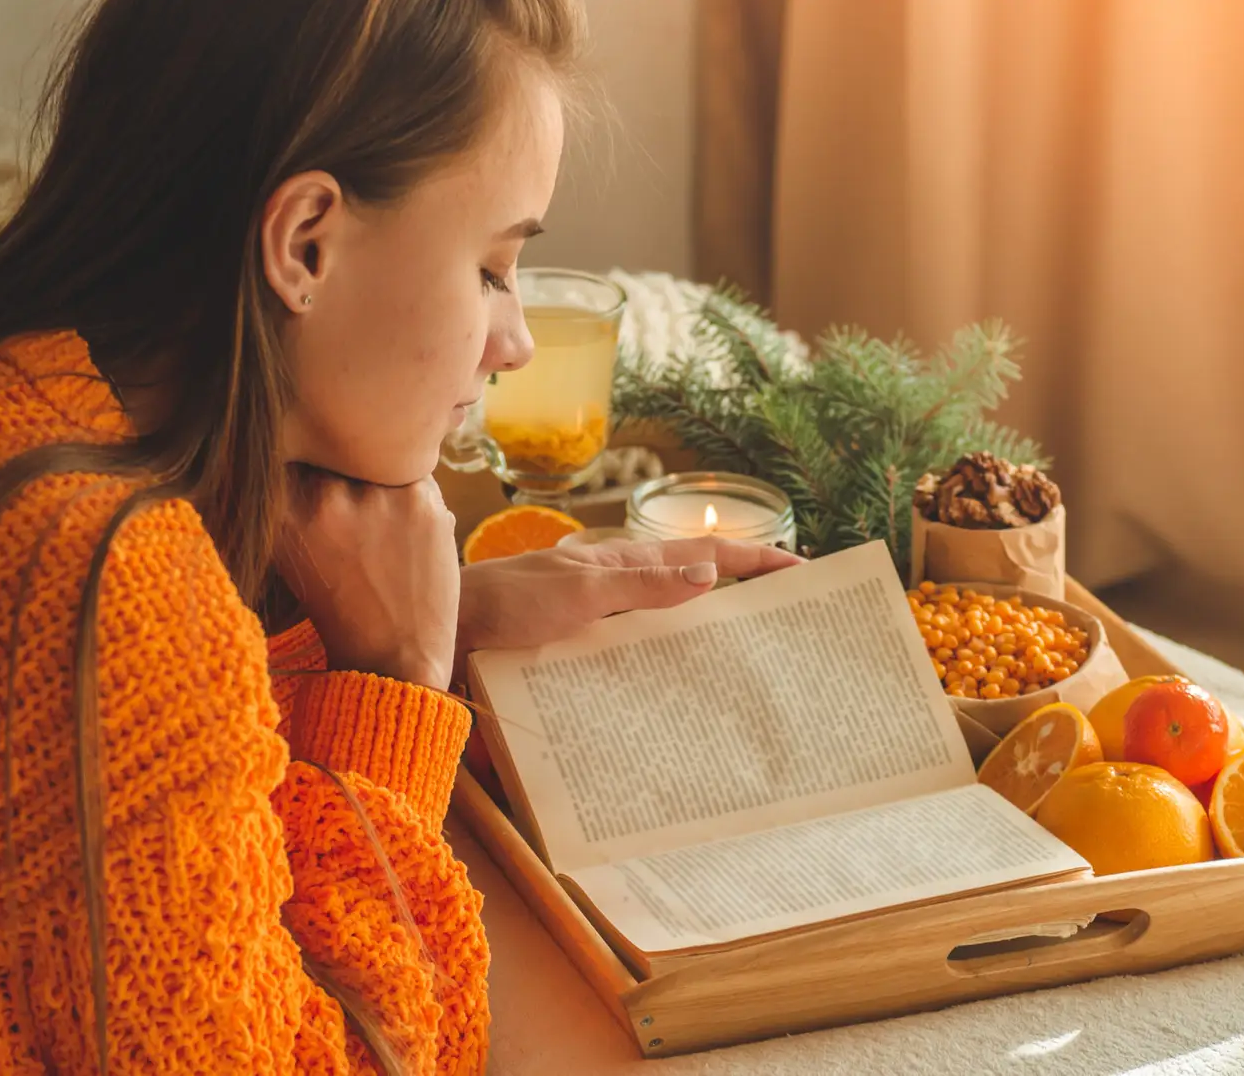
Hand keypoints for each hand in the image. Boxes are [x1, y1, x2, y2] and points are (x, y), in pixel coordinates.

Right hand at [275, 465, 459, 688]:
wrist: (395, 657)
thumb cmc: (342, 608)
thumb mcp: (293, 552)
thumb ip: (290, 497)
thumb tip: (292, 443)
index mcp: (283, 512)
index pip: (292, 449)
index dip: (307, 453)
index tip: (316, 467)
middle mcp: (324, 498)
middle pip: (336, 447)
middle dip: (346, 463)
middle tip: (360, 508)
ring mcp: (375, 496)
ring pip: (380, 455)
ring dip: (383, 476)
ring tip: (385, 525)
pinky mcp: (421, 499)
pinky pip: (417, 471)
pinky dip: (415, 493)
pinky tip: (411, 531)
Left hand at [457, 536, 803, 654]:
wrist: (443, 632)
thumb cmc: (505, 606)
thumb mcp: (578, 592)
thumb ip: (642, 584)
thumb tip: (712, 573)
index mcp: (621, 562)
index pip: (702, 555)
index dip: (752, 559)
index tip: (800, 567)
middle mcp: (615, 586)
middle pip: (693, 583)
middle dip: (742, 592)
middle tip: (788, 612)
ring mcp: (598, 615)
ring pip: (669, 617)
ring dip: (707, 629)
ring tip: (747, 655)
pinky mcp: (579, 645)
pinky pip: (638, 648)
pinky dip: (668, 659)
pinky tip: (677, 688)